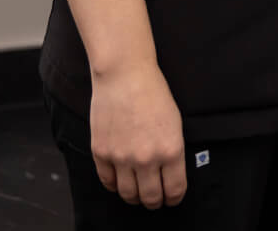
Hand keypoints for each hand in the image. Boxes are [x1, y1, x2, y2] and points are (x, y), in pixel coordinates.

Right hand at [87, 59, 185, 207]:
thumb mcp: (175, 123)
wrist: (125, 75)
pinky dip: (114, 186)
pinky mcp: (101, 153)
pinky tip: (119, 183)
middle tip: (155, 201)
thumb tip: (169, 174)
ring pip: (128, 194)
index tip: (173, 199)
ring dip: (134, 198)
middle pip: (150, 197)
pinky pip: (107, 181)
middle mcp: (146, 158)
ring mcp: (121, 158)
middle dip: (154, 202)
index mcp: (171, 150)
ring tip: (137, 195)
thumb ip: (172, 151)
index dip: (174, 198)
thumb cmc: (153, 93)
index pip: (174, 190)